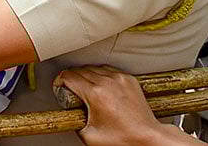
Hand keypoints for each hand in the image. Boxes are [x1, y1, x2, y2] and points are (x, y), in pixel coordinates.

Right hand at [55, 66, 185, 145]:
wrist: (148, 138)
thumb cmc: (124, 138)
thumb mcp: (89, 136)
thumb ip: (74, 121)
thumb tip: (69, 112)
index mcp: (96, 93)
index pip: (69, 76)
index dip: (60, 82)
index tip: (60, 87)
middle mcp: (108, 82)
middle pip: (79, 70)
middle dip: (71, 79)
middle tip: (71, 92)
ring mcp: (119, 78)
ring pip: (93, 68)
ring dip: (86, 76)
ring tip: (86, 90)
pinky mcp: (128, 79)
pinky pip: (108, 70)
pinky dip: (101, 75)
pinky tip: (101, 87)